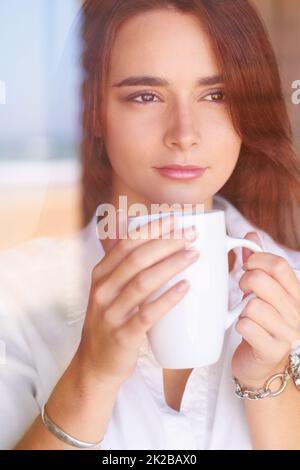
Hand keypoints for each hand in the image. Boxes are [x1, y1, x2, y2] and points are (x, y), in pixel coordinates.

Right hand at [77, 214, 199, 387]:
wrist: (95, 364)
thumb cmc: (111, 321)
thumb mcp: (109, 290)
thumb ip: (124, 267)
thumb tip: (151, 240)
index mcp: (101, 274)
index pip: (127, 243)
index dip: (152, 229)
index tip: (176, 220)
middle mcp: (102, 290)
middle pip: (136, 258)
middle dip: (166, 242)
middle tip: (191, 235)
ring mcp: (110, 313)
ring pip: (143, 282)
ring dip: (171, 264)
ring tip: (194, 254)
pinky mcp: (122, 335)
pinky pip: (147, 313)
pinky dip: (168, 298)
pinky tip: (186, 287)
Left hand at [232, 232, 299, 387]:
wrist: (264, 368)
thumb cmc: (263, 325)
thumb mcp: (264, 293)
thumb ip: (259, 266)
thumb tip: (251, 234)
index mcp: (296, 294)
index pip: (279, 265)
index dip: (256, 260)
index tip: (247, 266)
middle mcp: (296, 312)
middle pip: (263, 281)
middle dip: (245, 281)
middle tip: (243, 290)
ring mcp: (288, 333)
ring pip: (253, 305)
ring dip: (242, 309)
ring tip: (246, 315)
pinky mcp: (273, 350)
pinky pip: (247, 326)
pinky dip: (239, 326)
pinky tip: (244, 331)